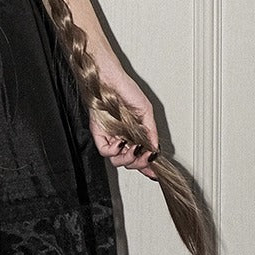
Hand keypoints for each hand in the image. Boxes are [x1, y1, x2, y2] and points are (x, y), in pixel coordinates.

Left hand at [88, 59, 160, 180]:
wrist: (109, 81)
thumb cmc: (126, 89)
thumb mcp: (146, 112)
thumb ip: (151, 132)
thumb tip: (155, 148)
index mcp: (136, 134)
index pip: (142, 155)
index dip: (147, 166)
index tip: (154, 174)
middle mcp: (124, 138)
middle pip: (130, 162)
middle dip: (139, 163)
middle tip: (145, 156)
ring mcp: (111, 138)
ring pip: (118, 161)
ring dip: (128, 158)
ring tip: (133, 148)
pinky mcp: (99, 135)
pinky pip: (106, 151)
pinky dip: (114, 150)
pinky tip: (120, 142)